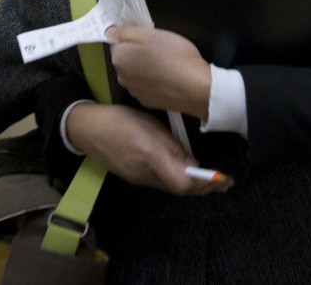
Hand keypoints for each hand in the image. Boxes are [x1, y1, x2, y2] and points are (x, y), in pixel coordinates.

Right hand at [66, 102, 231, 194]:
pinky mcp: (132, 176)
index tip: (224, 180)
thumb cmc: (119, 120)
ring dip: (192, 185)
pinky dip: (177, 180)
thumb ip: (172, 147)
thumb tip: (194, 166)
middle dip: (204, 188)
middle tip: (222, 182)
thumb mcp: (150, 126)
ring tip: (209, 177)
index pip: (184, 185)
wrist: (85, 128)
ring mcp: (137, 178)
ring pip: (170, 187)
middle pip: (179, 190)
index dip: (206, 184)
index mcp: (151, 160)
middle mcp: (145, 176)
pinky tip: (184, 171)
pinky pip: (160, 182)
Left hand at [107, 25, 211, 119]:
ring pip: (135, 73)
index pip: (119, 42)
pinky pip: (145, 86)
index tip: (150, 38)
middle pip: (126, 58)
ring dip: (144, 68)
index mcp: (119, 57)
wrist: (194, 88)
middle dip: (138, 53)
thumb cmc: (174, 56)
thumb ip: (126, 31)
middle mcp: (121, 76)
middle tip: (160, 49)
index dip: (135, 38)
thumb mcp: (151, 34)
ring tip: (165, 65)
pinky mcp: (147, 101)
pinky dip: (152, 82)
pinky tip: (167, 79)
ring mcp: (134, 91)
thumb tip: (110, 32)